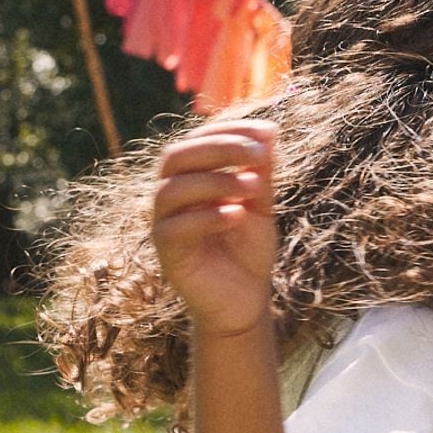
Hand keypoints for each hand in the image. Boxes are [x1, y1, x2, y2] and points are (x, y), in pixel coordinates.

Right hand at [150, 120, 277, 336]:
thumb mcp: (261, 205)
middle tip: (258, 155)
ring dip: (215, 181)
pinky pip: (176, 228)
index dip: (229, 130)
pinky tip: (238, 215)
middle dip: (219, 149)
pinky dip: (208, 217)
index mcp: (189, 176)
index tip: (267, 133)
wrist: (244, 301)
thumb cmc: (248, 251)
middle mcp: (169, 194)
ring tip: (253, 187)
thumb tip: (269, 130)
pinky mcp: (166, 252)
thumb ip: (260, 171)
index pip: (198, 139)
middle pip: (177, 156)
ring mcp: (163, 223)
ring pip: (172, 189)